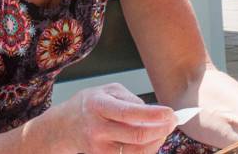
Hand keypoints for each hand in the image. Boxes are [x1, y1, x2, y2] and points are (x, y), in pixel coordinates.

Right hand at [52, 83, 176, 153]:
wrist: (64, 126)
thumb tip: (153, 112)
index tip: (171, 113)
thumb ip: (130, 99)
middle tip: (173, 121)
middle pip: (137, 135)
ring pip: (138, 150)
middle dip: (161, 129)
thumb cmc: (89, 104)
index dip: (153, 114)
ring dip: (157, 140)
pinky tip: (151, 140)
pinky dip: (147, 149)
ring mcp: (99, 147)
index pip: (129, 113)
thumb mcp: (106, 90)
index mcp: (98, 105)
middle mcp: (97, 128)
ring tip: (162, 130)